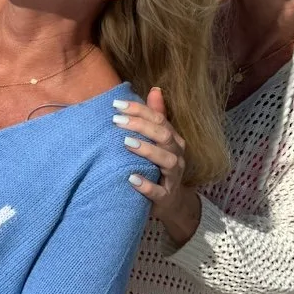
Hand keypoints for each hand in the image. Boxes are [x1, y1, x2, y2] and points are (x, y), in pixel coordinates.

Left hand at [115, 87, 200, 245]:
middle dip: (141, 126)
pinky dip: (146, 185)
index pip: (159, 119)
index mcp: (173, 139)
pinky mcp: (166, 197)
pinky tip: (131, 179)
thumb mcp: (159, 142)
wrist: (171, 203)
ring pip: (166, 161)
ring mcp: (173, 177)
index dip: (139, 110)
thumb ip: (156, 118)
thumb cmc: (159, 167)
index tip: (116, 104)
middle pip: (163, 135)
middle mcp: (176, 155)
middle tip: (116, 120)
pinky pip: (159, 191)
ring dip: (147, 150)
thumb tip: (155, 89)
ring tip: (126, 143)